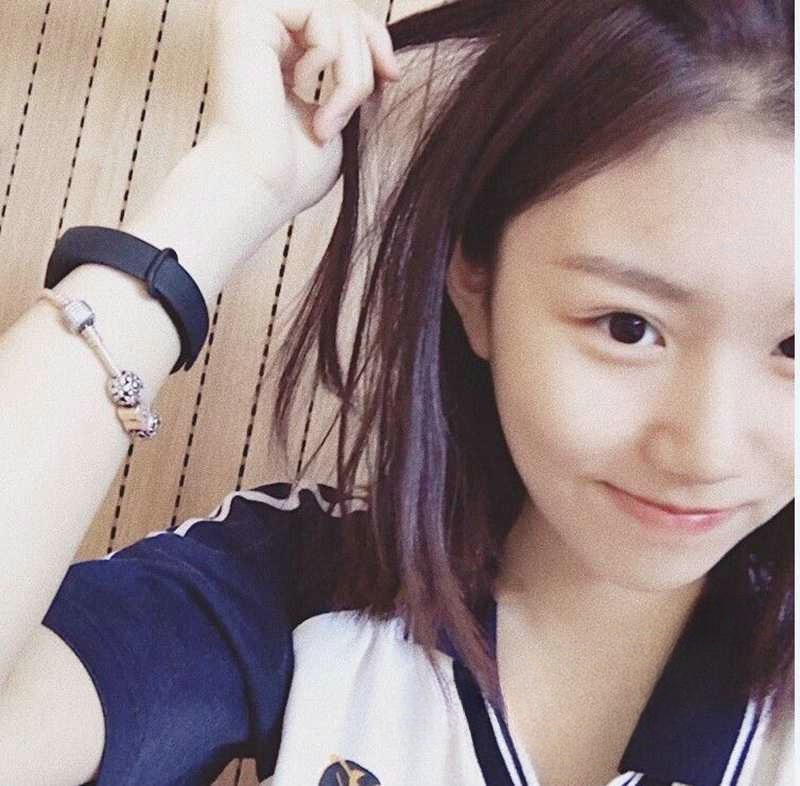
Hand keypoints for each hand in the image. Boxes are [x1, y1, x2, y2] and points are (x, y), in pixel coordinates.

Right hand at [204, 0, 402, 217]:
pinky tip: (299, 92)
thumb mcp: (339, 114)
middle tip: (347, 116)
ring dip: (349, 74)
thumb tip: (389, 62)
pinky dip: (330, 60)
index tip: (392, 77)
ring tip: (327, 120)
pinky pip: (321, 14)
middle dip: (362, 65)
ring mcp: (248, 13)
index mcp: (276, 45)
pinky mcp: (245, 13)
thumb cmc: (292, 170)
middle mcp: (259, 23)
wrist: (258, 185)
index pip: (339, 17)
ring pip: (338, 14)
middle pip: (344, 12)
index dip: (375, 41)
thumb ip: (355, 79)